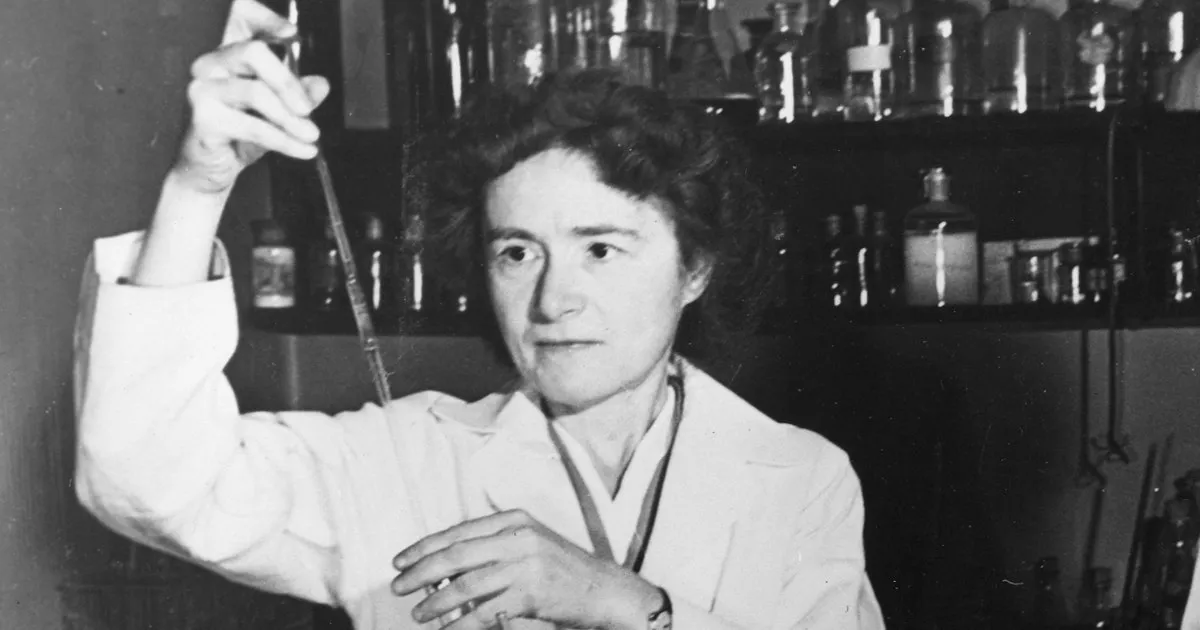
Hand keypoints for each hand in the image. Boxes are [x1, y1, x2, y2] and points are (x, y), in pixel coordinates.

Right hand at [174, 0, 329, 194]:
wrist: (209, 172)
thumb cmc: (237, 138)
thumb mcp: (276, 115)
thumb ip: (297, 96)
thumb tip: (320, 84)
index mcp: (227, 57)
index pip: (241, 21)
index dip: (265, 18)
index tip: (291, 33)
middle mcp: (209, 66)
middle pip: (253, 53)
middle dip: (288, 82)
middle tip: (308, 108)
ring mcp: (201, 89)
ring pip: (257, 92)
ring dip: (291, 119)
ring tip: (310, 135)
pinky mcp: (203, 117)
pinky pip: (253, 126)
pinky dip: (284, 140)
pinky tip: (302, 150)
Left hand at [391, 510, 663, 629]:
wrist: (607, 591)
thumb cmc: (566, 571)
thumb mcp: (531, 544)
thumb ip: (494, 546)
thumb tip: (445, 564)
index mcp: (515, 520)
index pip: (459, 531)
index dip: (425, 546)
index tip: (401, 560)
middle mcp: (518, 537)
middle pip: (456, 554)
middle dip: (420, 572)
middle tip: (398, 585)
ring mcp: (525, 565)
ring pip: (465, 584)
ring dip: (435, 602)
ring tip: (418, 613)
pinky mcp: (530, 594)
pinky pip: (483, 612)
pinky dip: (460, 623)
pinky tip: (447, 629)